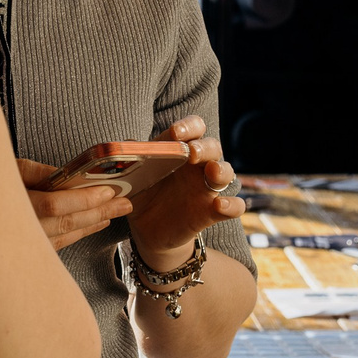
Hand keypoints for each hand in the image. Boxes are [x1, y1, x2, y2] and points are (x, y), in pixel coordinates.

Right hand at [19, 156, 129, 249]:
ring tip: (117, 212)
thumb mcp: (6, 169)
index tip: (108, 191)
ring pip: (66, 235)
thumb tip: (64, 174)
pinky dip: (80, 232)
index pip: (54, 205)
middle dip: (99, 212)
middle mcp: (20, 230)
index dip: (83, 199)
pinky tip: (95, 224)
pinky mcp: (29, 250)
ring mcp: (25, 243)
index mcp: (14, 205)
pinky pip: (59, 243)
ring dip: (94, 223)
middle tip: (125, 203)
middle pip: (67, 222)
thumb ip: (35, 172)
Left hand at [124, 116, 246, 259]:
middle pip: (212, 146)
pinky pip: (233, 206)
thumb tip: (124, 146)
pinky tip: (219, 205)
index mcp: (180, 152)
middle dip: (204, 147)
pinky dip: (232, 205)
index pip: (194, 129)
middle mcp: (197, 166)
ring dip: (222, 170)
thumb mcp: (132, 179)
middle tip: (192, 152)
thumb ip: (128, 162)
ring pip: (226, 172)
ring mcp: (206, 188)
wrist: (148, 231)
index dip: (189, 126)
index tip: (176, 133)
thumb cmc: (143, 196)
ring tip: (212, 172)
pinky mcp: (211, 212)